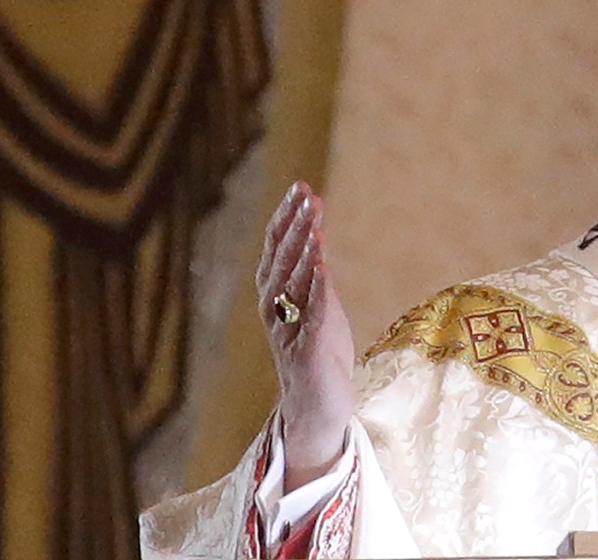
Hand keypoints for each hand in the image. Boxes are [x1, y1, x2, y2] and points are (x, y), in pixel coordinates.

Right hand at [259, 180, 356, 489]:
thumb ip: (312, 272)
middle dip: (295, 226)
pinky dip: (314, 291)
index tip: (300, 186)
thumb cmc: (318, 353)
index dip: (287, 217)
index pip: (277, 248)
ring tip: (314, 224)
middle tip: (308, 196)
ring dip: (302, 253)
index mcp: (275, 297)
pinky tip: (321, 267)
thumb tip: (315, 231)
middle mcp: (276, 312)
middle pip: (282, 261)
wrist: (318, 410)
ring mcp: (290, 333)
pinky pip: (310, 318)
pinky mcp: (308, 354)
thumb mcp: (317, 305)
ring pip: (291, 286)